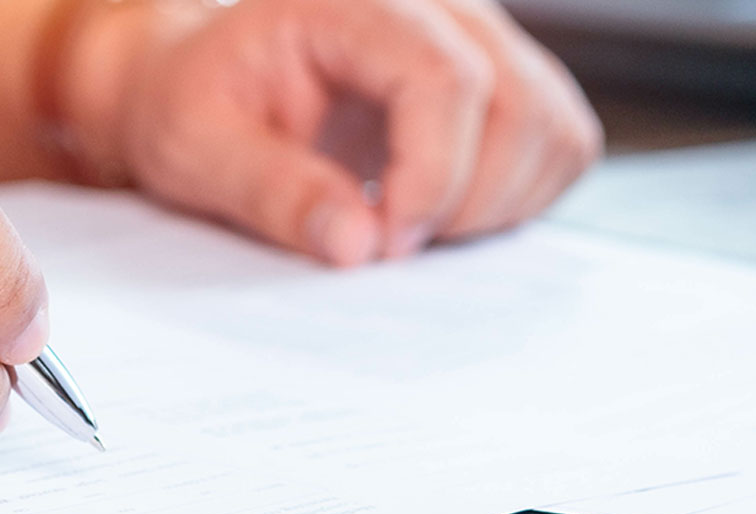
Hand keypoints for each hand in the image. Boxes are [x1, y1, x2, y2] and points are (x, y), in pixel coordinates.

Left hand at [54, 0, 601, 265]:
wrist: (205, 84)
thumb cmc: (198, 102)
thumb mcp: (196, 148)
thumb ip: (272, 191)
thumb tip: (355, 245)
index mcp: (355, 2)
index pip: (445, 75)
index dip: (431, 175)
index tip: (385, 245)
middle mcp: (437, 7)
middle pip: (518, 104)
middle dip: (465, 203)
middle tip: (390, 248)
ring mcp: (480, 41)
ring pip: (553, 127)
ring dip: (499, 206)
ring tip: (414, 230)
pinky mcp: (503, 84)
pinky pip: (559, 146)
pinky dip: (518, 200)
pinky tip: (445, 216)